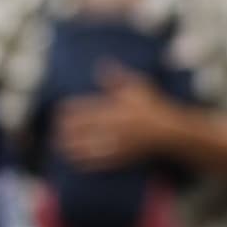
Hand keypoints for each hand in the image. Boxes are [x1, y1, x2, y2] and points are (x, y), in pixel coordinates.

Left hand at [51, 68, 181, 169]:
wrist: (171, 132)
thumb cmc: (153, 108)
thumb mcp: (138, 88)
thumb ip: (117, 78)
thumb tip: (101, 64)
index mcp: (114, 109)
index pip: (84, 109)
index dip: (69, 111)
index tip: (59, 111)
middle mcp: (113, 127)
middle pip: (82, 129)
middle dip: (66, 131)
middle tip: (55, 131)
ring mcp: (116, 143)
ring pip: (88, 146)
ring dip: (72, 147)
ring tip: (60, 147)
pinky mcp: (122, 157)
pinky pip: (100, 161)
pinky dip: (85, 161)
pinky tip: (75, 162)